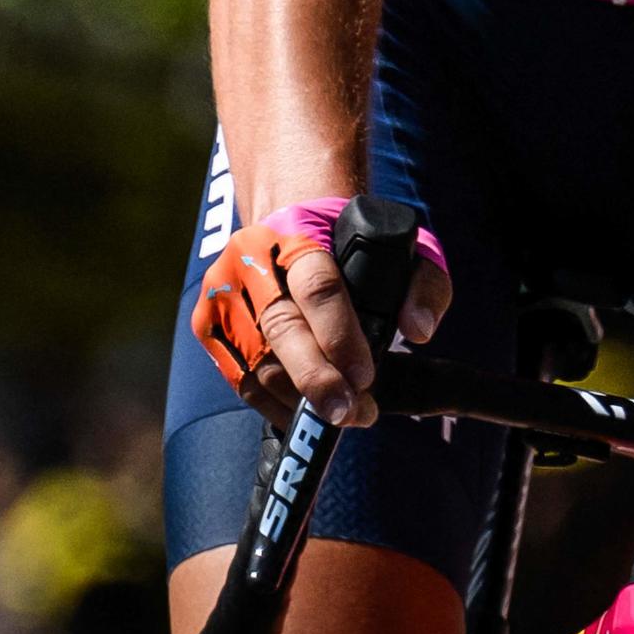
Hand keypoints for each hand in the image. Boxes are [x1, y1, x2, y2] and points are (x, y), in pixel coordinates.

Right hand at [190, 220, 451, 427]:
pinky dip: (272, 404)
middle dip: (315, 378)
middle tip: (350, 412)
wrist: (288, 216)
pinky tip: (302, 415)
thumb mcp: (403, 245)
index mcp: (300, 235)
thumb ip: (425, 284)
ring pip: (257, 361)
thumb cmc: (353, 241)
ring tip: (341, 417)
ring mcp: (224, 293)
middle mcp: (253, 261)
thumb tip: (419, 330)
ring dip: (298, 400)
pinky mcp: (208, 323)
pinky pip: (239, 378)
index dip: (340, 336)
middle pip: (280, 327)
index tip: (365, 376)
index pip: (317, 287)